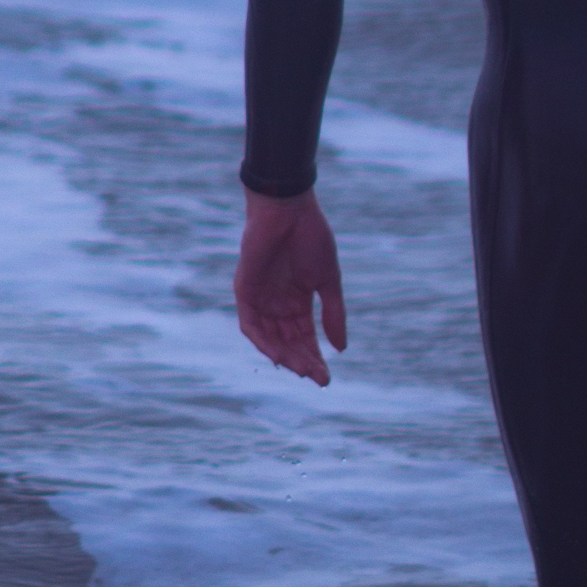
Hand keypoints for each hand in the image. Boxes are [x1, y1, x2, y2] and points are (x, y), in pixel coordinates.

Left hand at [234, 188, 347, 384]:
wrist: (288, 208)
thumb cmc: (310, 236)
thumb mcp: (326, 279)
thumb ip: (332, 313)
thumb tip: (341, 348)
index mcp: (297, 299)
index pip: (305, 337)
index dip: (315, 357)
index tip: (327, 378)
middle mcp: (277, 303)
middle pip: (288, 342)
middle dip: (303, 361)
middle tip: (318, 378)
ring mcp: (260, 297)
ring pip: (270, 338)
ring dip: (286, 356)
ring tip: (303, 370)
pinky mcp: (245, 290)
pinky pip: (250, 325)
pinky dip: (263, 341)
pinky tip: (278, 355)